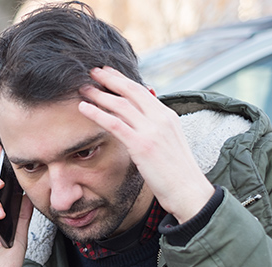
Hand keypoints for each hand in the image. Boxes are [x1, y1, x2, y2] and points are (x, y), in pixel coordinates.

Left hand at [77, 67, 213, 222]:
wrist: (188, 190)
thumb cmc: (176, 172)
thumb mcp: (168, 142)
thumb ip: (154, 128)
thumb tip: (139, 119)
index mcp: (167, 116)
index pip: (141, 91)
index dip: (122, 80)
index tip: (107, 73)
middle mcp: (160, 118)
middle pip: (130, 91)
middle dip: (109, 79)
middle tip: (91, 71)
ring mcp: (152, 131)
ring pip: (120, 105)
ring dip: (99, 94)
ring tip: (83, 89)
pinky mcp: (142, 145)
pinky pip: (115, 124)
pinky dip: (97, 114)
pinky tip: (83, 108)